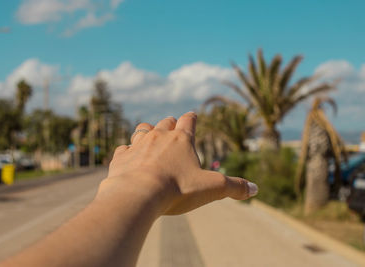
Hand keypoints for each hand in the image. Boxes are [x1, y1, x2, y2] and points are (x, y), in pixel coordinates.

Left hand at [102, 111, 257, 215]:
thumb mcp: (211, 188)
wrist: (137, 195)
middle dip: (170, 124)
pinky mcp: (121, 157)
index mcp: (181, 140)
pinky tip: (129, 158)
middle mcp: (158, 136)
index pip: (188, 120)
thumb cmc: (177, 189)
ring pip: (142, 129)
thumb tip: (255, 189)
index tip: (192, 116)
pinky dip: (127, 151)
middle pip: (165, 122)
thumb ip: (233, 187)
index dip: (191, 118)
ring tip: (150, 138)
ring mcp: (137, 145)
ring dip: (147, 132)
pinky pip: (123, 148)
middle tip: (172, 129)